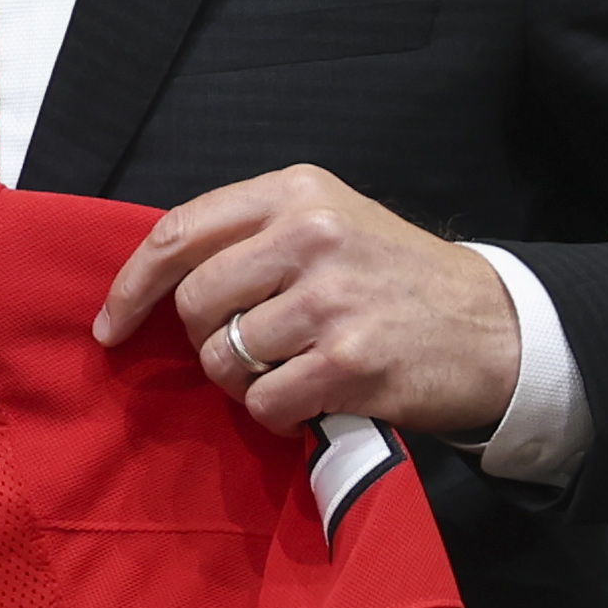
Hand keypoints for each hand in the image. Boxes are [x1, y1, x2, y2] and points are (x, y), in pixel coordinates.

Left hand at [90, 166, 522, 438]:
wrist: (495, 327)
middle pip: (193, 303)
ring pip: (224, 357)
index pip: (177, 233)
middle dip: (207, 339)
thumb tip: (156, 283)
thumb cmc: (395, 278)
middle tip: (250, 349)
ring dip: (243, 382)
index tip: (112, 325)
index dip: (131, 286)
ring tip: (289, 373)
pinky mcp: (350, 361)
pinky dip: (275, 415)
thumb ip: (251, 238)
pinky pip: (265, 402)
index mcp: (296, 192)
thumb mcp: (329, 223)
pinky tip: (308, 402)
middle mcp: (310, 234)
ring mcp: (331, 298)